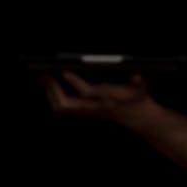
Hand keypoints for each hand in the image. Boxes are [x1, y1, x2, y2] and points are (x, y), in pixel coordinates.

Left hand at [40, 70, 154, 122]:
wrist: (136, 115)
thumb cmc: (136, 96)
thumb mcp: (141, 87)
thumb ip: (138, 82)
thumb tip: (136, 77)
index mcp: (108, 99)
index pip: (88, 93)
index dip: (75, 82)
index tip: (64, 71)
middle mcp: (94, 106)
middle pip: (66, 104)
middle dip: (53, 89)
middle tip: (45, 73)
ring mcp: (87, 110)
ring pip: (61, 107)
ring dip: (50, 92)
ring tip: (45, 76)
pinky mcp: (83, 110)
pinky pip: (62, 106)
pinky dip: (53, 94)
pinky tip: (50, 83)